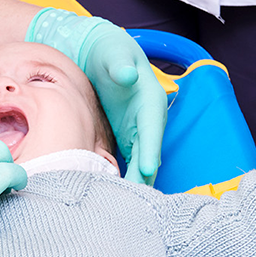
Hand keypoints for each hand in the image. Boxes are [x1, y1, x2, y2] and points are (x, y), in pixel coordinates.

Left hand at [26, 8, 166, 183]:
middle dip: (144, 175)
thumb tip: (128, 75)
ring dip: (135, 181)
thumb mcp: (115, 54)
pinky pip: (130, 159)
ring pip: (141, 160)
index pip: (153, 129)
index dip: (151, 149)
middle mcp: (149, 119)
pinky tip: (114, 193)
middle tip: (132, 200)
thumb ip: (121, 65)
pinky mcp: (127, 135)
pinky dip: (125, 176)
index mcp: (152, 100)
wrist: (102, 54)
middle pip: (149, 152)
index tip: (148, 168)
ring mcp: (139, 129)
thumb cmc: (111, 51)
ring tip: (124, 205)